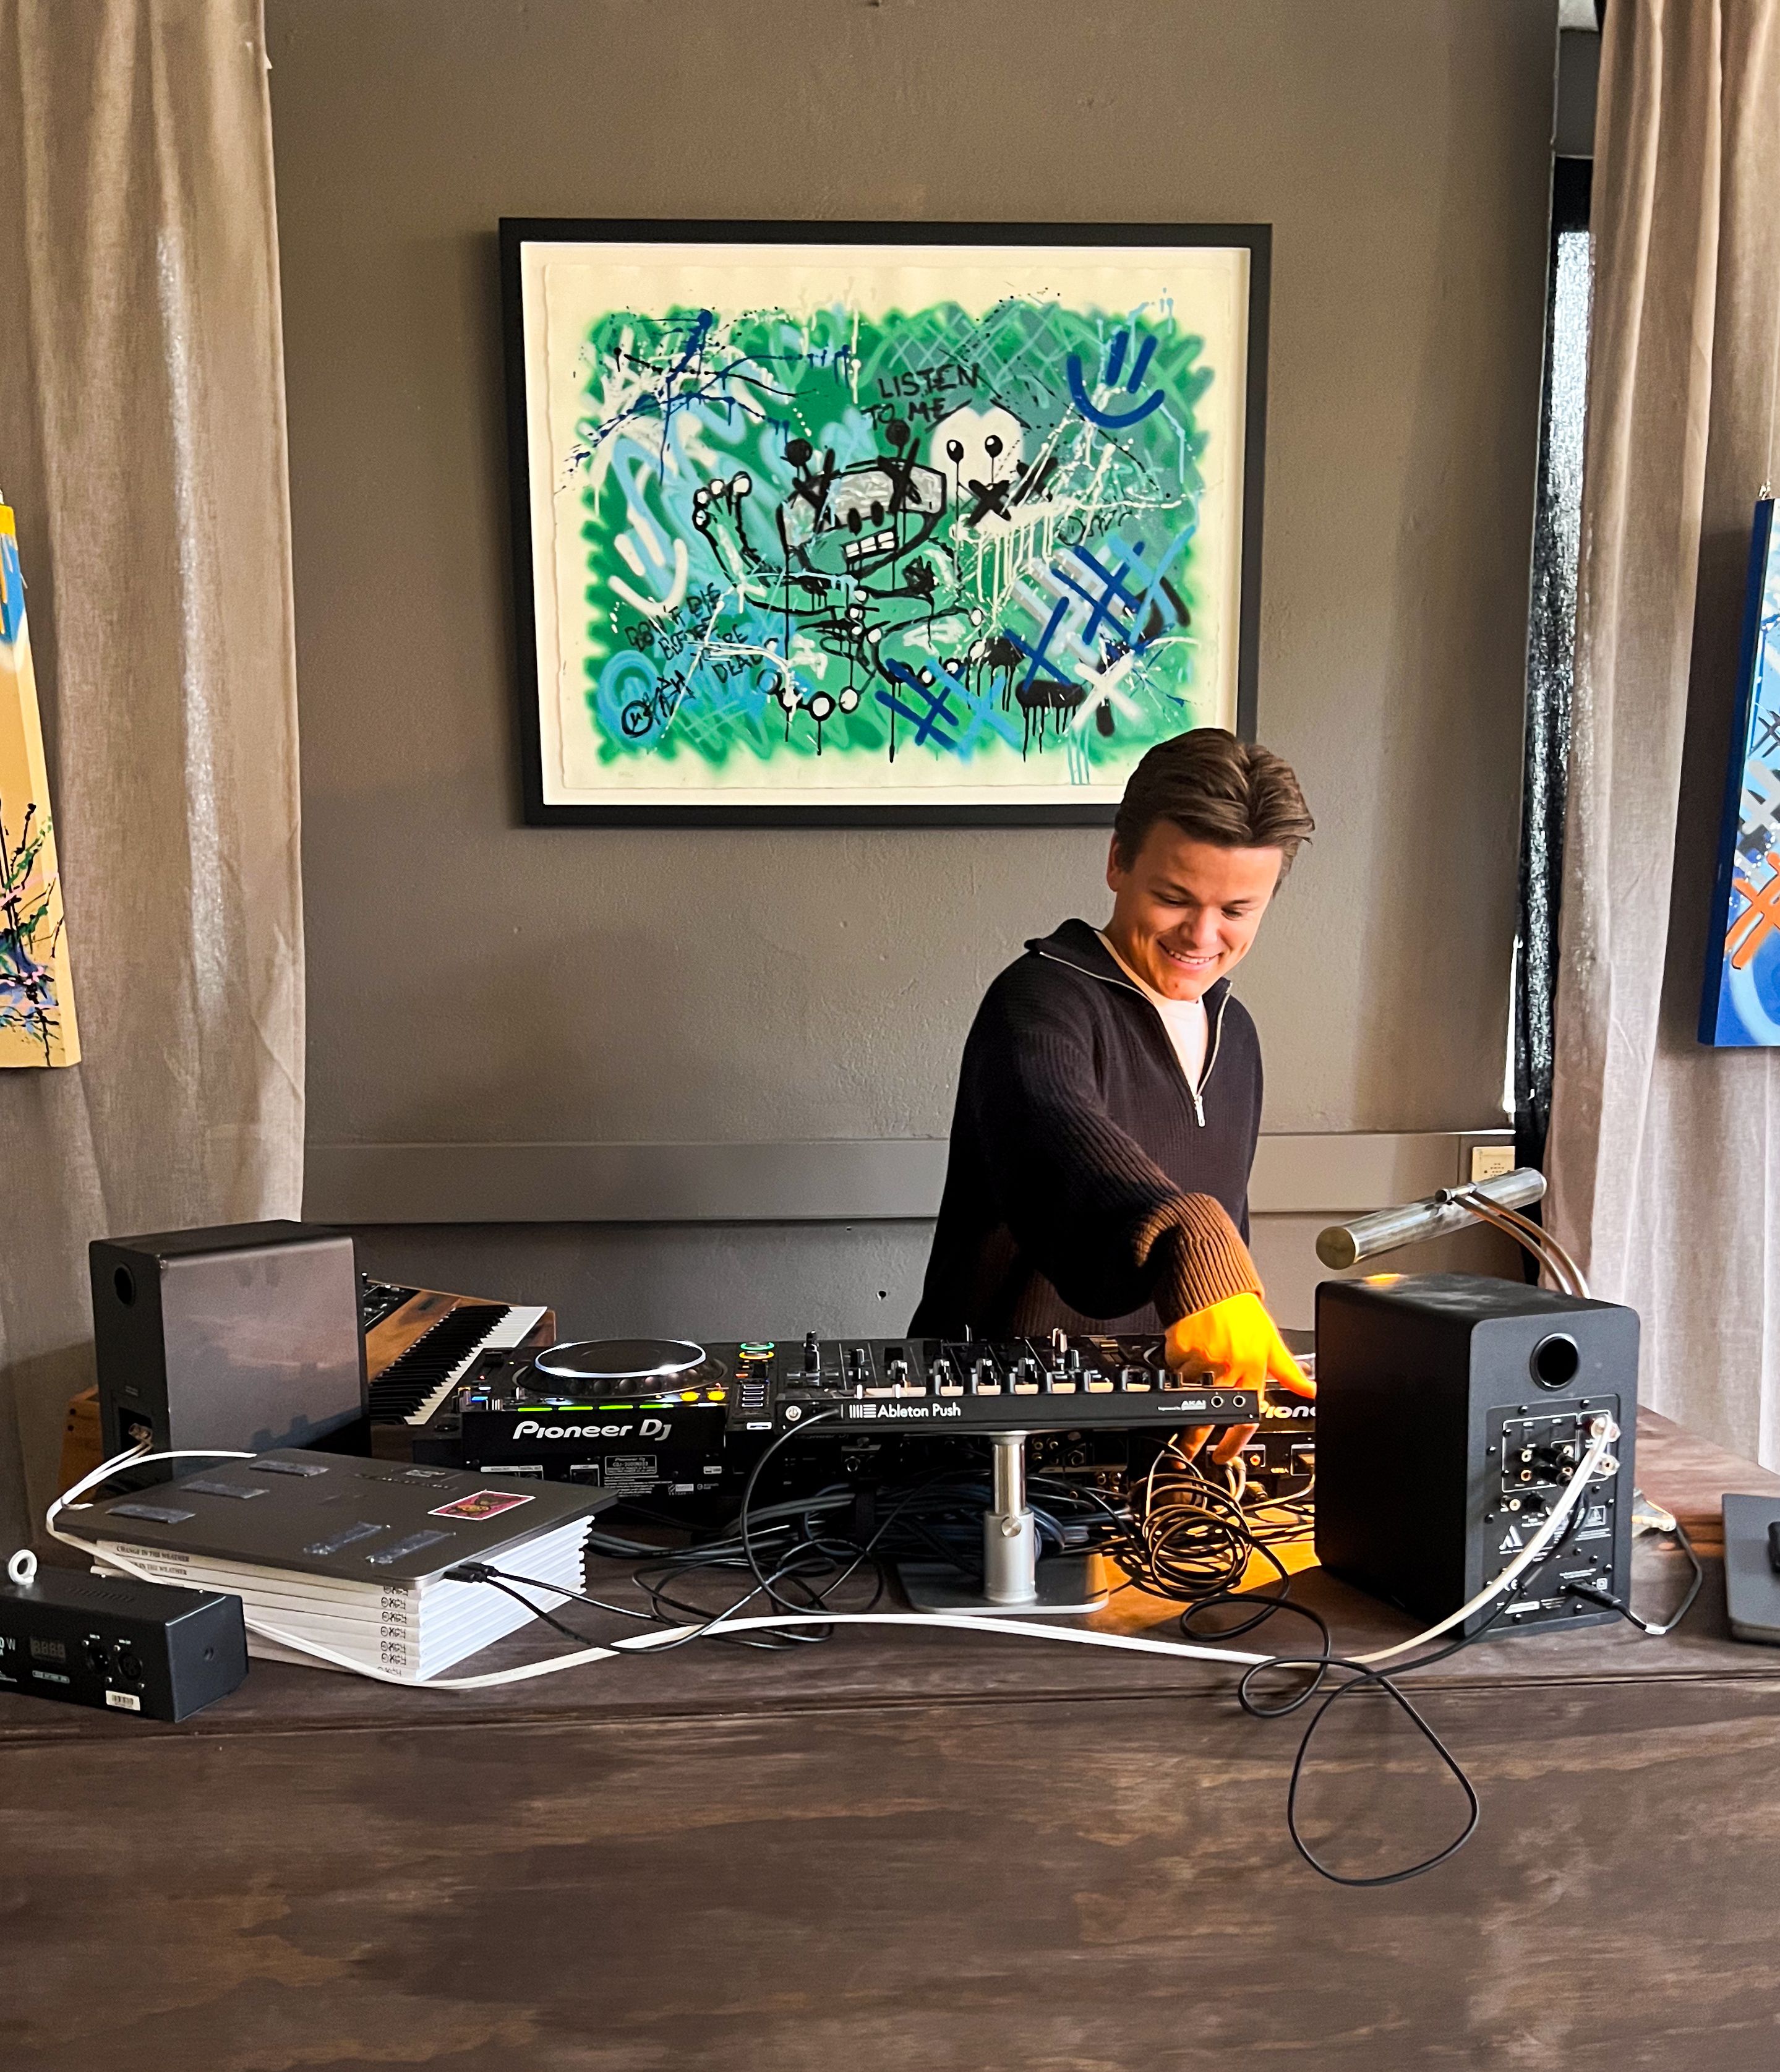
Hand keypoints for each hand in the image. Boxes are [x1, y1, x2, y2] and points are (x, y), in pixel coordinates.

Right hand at [1166, 1291, 1313, 1467]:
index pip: (1245, 1419)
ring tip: (1198, 1368)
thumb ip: (1290, 1372)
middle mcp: (1229, 1368)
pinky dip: (1178, 1366)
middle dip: (1195, 1439)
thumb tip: (1313, 1390)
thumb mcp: (1271, 1342)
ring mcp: (1202, 1360)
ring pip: (1189, 1391)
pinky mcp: (1179, 1350)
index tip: (1223, 1456)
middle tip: (1188, 1449)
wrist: (1212, 1283)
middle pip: (1208, 1417)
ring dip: (1189, 1388)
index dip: (1233, 1443)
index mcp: (1253, 1370)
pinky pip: (1174, 1370)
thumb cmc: (1242, 1312)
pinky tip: (1189, 1351)